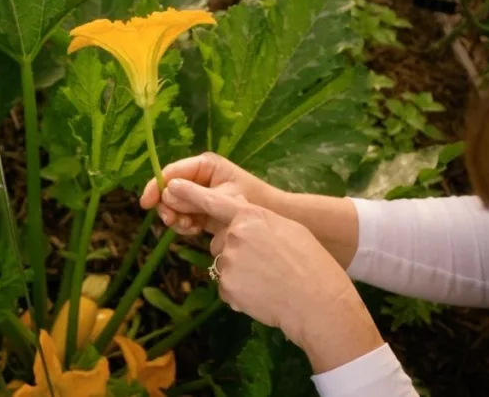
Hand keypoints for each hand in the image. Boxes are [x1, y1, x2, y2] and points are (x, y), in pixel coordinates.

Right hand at [139, 152, 282, 234]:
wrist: (274, 219)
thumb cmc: (254, 201)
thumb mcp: (223, 197)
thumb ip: (194, 195)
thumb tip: (167, 192)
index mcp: (205, 166)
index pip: (172, 172)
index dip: (156, 186)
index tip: (145, 203)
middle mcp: (198, 177)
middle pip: (168, 190)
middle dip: (168, 207)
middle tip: (174, 221)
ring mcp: (199, 195)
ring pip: (173, 206)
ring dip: (176, 219)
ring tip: (189, 228)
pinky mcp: (201, 211)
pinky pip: (183, 217)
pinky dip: (184, 226)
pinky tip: (195, 231)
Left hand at [163, 180, 384, 372]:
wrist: (316, 301)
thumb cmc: (310, 263)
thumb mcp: (287, 229)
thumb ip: (259, 221)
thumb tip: (240, 220)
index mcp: (251, 216)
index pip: (214, 201)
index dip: (191, 193)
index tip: (172, 186)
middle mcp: (234, 235)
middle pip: (220, 240)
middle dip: (236, 250)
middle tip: (266, 263)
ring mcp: (228, 262)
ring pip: (223, 264)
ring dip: (239, 272)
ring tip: (268, 279)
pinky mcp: (226, 287)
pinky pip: (226, 285)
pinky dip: (240, 290)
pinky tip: (262, 293)